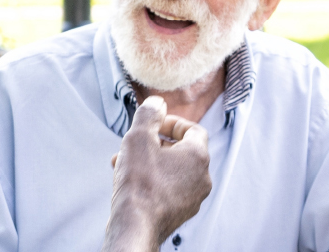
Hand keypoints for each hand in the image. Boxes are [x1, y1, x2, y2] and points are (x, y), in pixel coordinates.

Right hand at [106, 97, 211, 250]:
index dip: (172, 123)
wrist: (135, 226)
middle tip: (136, 144)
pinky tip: (131, 182)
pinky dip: (154, 181)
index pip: (194, 130)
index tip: (154, 125)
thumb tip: (157, 103)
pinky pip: (170, 189)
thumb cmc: (138, 182)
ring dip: (152, 162)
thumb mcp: (139, 138)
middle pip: (182, 151)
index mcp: (198, 156)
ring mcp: (193, 198)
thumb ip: (149, 115)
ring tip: (125, 162)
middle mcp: (202, 178)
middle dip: (156, 144)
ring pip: (173, 172)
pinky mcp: (181, 213)